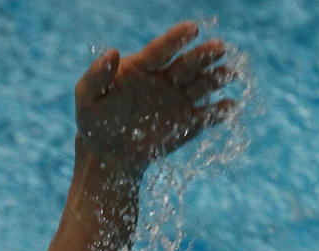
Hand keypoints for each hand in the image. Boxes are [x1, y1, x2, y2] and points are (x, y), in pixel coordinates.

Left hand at [75, 22, 237, 169]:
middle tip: (219, 48)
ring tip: (231, 72)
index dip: (177, 39)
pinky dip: (219, 112)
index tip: (193, 29)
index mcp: (144, 66)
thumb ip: (96, 76)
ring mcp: (179, 99)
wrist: (108, 154)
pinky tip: (230, 106)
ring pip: (202, 84)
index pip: (162, 50)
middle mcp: (166, 78)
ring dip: (217, 77)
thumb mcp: (87, 99)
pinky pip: (207, 115)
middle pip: (188, 64)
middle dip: (204, 56)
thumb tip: (112, 54)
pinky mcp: (188, 122)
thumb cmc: (96, 122)